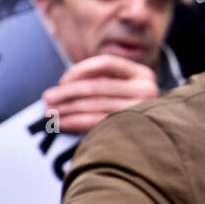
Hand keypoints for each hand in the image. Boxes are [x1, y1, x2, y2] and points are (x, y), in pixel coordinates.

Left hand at [42, 54, 160, 133]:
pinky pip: (96, 121)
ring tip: (49, 112)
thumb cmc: (133, 111)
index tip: (62, 80)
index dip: (81, 69)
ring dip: (67, 108)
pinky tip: (61, 123)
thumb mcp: (125, 90)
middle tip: (46, 98)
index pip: (107, 63)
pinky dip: (75, 121)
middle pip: (98, 86)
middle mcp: (146, 89)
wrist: (158, 139)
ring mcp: (141, 109)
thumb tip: (62, 86)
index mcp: (143, 74)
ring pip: (94, 104)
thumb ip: (103, 83)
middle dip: (68, 92)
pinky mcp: (131, 127)